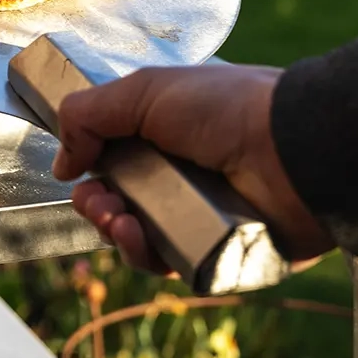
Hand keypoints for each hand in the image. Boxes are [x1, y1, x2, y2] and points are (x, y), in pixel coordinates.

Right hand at [52, 64, 333, 274]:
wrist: (295, 149)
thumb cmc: (231, 108)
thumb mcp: (147, 90)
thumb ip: (90, 114)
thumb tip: (62, 158)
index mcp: (170, 133)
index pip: (116, 160)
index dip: (91, 170)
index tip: (77, 172)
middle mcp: (185, 175)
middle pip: (121, 204)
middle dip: (97, 205)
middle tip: (98, 202)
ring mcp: (202, 216)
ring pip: (139, 241)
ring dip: (116, 232)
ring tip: (119, 219)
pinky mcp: (218, 254)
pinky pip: (169, 266)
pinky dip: (147, 255)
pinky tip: (139, 236)